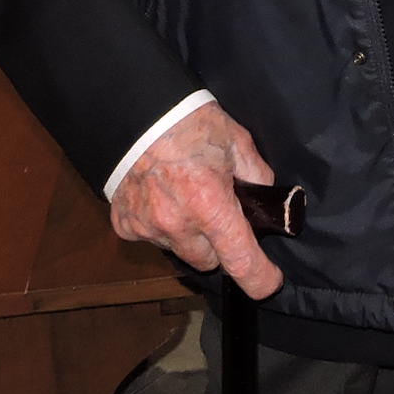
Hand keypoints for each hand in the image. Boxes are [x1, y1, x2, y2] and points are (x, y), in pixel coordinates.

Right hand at [109, 102, 281, 298]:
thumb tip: (266, 202)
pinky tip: (159, 195)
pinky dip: (158, 225)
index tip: (269, 282)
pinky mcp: (124, 226)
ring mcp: (147, 228)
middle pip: (208, 261)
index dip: (260, 278)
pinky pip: (150, 238)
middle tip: (217, 211)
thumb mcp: (238, 142)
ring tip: (183, 195)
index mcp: (210, 203)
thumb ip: (256, 177)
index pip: (240, 260)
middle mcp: (177, 223)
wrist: (138, 111)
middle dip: (217, 244)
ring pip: (178, 250)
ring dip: (186, 234)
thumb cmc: (191, 122)